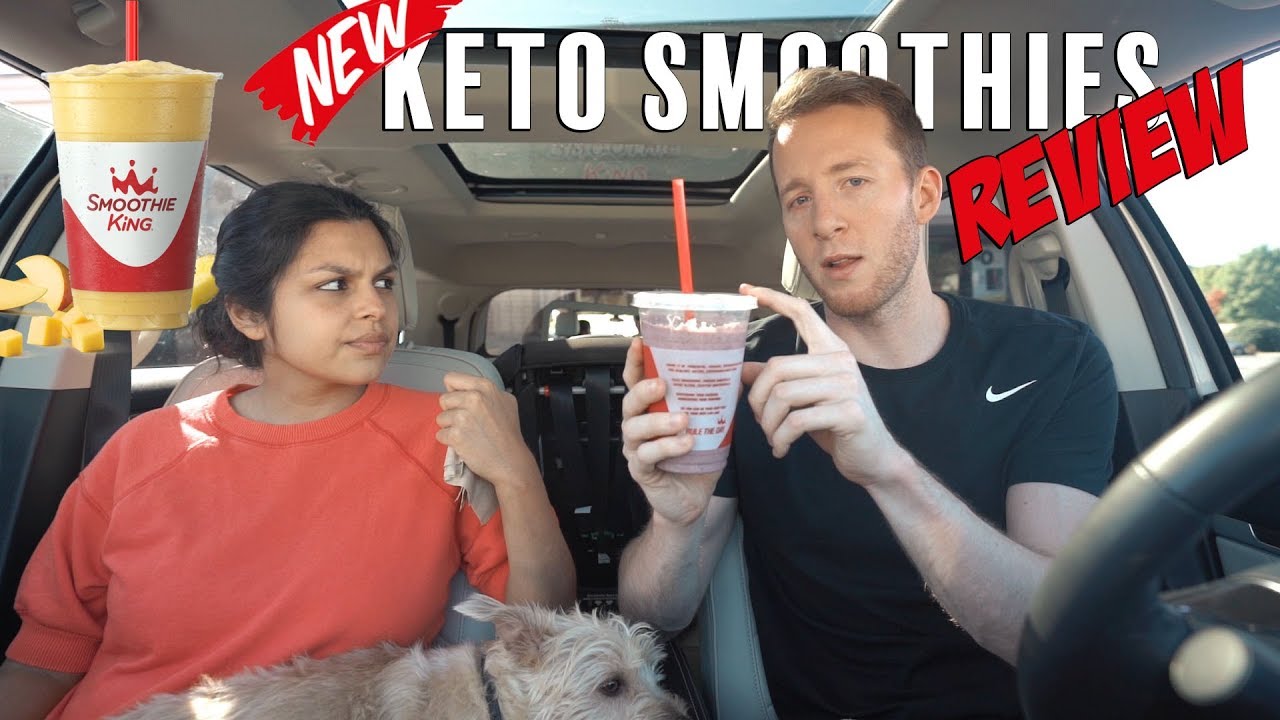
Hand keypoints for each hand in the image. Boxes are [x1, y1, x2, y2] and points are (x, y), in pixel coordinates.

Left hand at [436, 373, 538, 490]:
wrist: (511, 461)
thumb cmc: (508, 435)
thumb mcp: (506, 401)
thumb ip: (486, 392)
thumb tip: (467, 388)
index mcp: (485, 387)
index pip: (451, 378)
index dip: (454, 392)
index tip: (461, 402)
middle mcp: (474, 398)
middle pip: (444, 399)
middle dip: (451, 411)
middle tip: (467, 422)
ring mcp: (464, 417)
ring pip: (440, 418)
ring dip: (450, 427)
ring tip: (467, 434)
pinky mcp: (456, 435)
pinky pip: (440, 434)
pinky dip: (449, 441)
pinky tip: (464, 443)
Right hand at [620, 338, 721, 526]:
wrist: (692, 500)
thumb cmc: (696, 459)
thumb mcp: (709, 426)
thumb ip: (715, 402)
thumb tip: (736, 373)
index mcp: (651, 410)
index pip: (636, 381)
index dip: (635, 362)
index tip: (640, 343)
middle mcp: (638, 426)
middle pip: (630, 402)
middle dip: (644, 390)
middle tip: (663, 385)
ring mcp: (636, 449)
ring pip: (635, 429)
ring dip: (659, 422)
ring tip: (683, 420)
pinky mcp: (642, 471)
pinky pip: (647, 456)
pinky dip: (667, 448)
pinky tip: (686, 444)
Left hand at [739, 283, 908, 487]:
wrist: (873, 457)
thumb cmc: (834, 426)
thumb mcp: (803, 399)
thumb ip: (777, 380)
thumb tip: (741, 370)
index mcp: (831, 351)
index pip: (802, 313)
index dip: (774, 298)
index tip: (747, 290)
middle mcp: (841, 362)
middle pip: (777, 368)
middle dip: (757, 400)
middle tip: (758, 422)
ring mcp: (848, 386)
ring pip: (783, 395)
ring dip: (768, 424)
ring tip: (772, 438)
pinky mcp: (849, 413)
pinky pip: (797, 421)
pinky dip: (781, 439)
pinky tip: (781, 448)